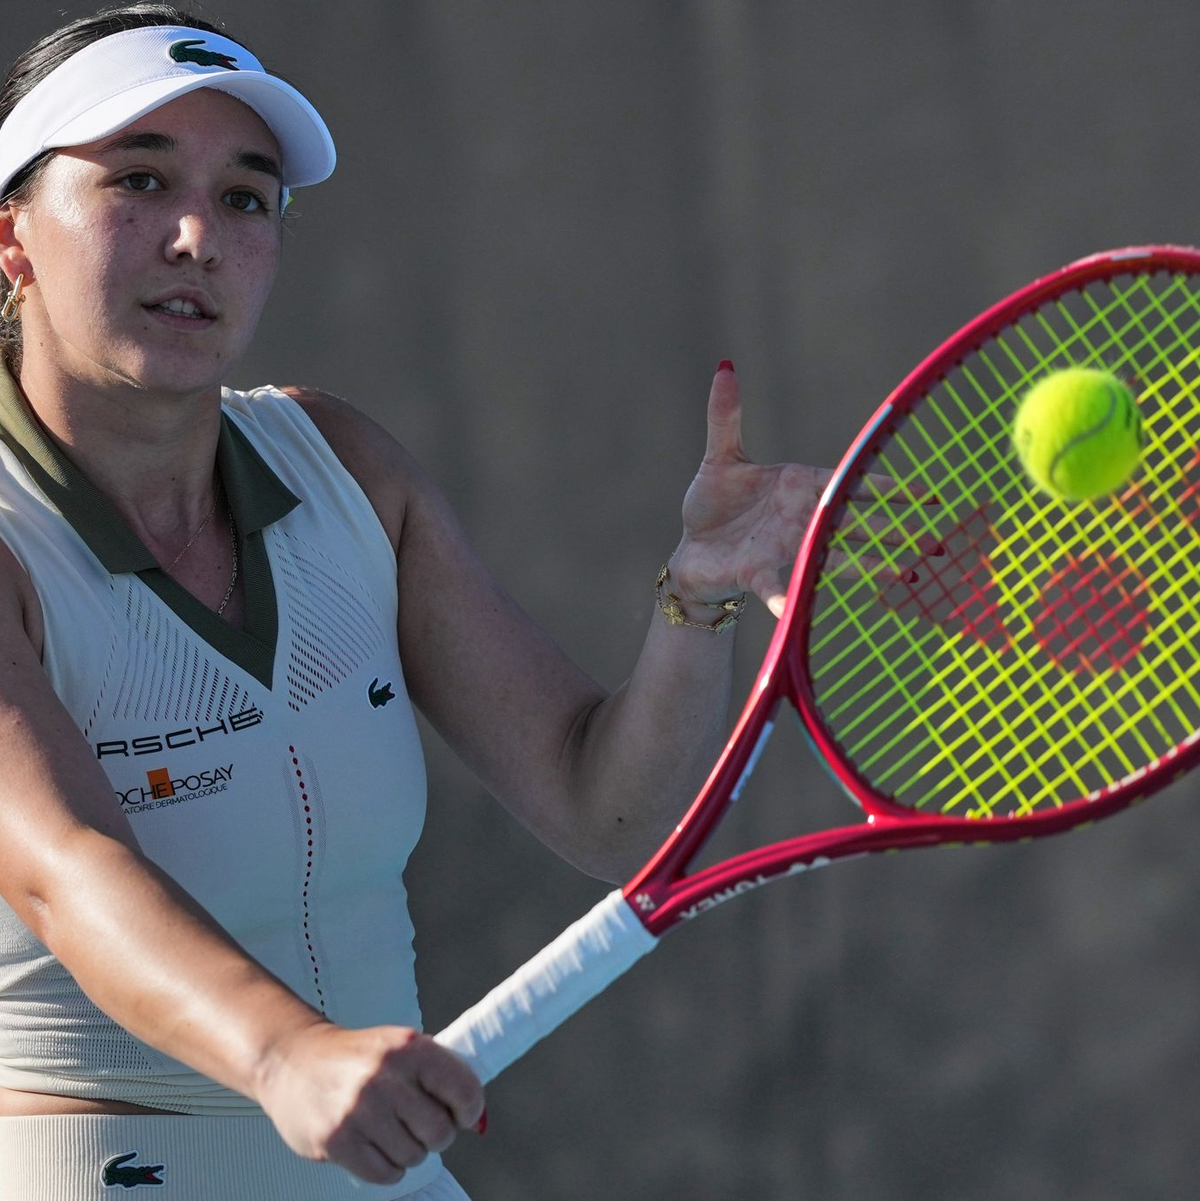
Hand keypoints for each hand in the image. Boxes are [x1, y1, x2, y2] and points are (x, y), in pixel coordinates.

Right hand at [255, 1020, 483, 1185]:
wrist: (293, 1060)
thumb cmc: (355, 1057)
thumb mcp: (400, 1046)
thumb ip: (438, 1074)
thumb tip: (478, 1117)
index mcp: (408, 1047)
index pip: (464, 1088)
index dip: (470, 1109)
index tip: (463, 1115)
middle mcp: (385, 1076)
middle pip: (440, 1132)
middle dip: (437, 1134)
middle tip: (420, 1125)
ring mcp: (359, 1110)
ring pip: (413, 1156)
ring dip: (408, 1150)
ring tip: (389, 1129)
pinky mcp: (337, 1140)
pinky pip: (385, 1174)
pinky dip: (387, 1166)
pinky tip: (374, 1145)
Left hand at [673, 362, 911, 616]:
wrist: (691, 550)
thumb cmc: (712, 505)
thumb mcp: (721, 457)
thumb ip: (726, 416)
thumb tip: (725, 368)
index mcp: (798, 487)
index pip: (846, 483)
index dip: (884, 487)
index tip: (925, 494)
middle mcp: (799, 520)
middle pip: (853, 523)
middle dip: (894, 530)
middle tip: (934, 540)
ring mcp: (782, 548)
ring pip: (831, 556)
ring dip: (867, 566)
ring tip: (902, 574)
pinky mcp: (754, 571)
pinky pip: (772, 585)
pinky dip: (781, 597)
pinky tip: (791, 609)